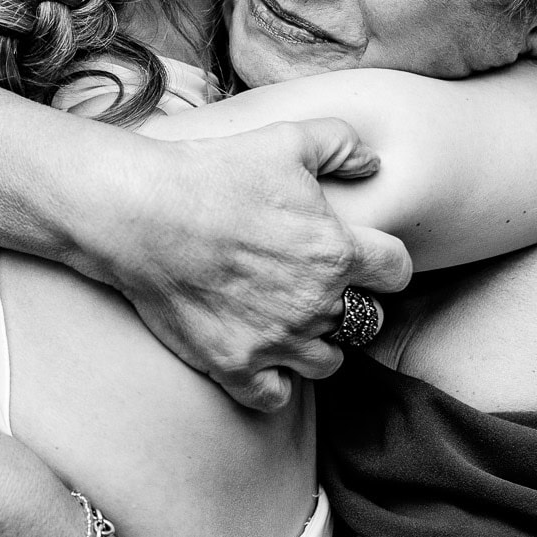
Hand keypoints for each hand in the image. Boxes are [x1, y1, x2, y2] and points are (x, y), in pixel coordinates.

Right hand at [92, 117, 412, 413]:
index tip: (362, 259)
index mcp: (336, 251)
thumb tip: (375, 163)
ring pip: (326, 363)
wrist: (141, 213)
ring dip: (315, 345)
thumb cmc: (212, 172)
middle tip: (312, 286)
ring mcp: (276, 339)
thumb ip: (341, 144)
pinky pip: (275, 397)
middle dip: (346, 304)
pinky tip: (263, 361)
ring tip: (289, 323)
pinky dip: (274, 383)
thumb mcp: (286, 139)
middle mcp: (315, 303)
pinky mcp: (235, 364)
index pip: (395, 272)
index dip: (383, 264)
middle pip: (363, 320)